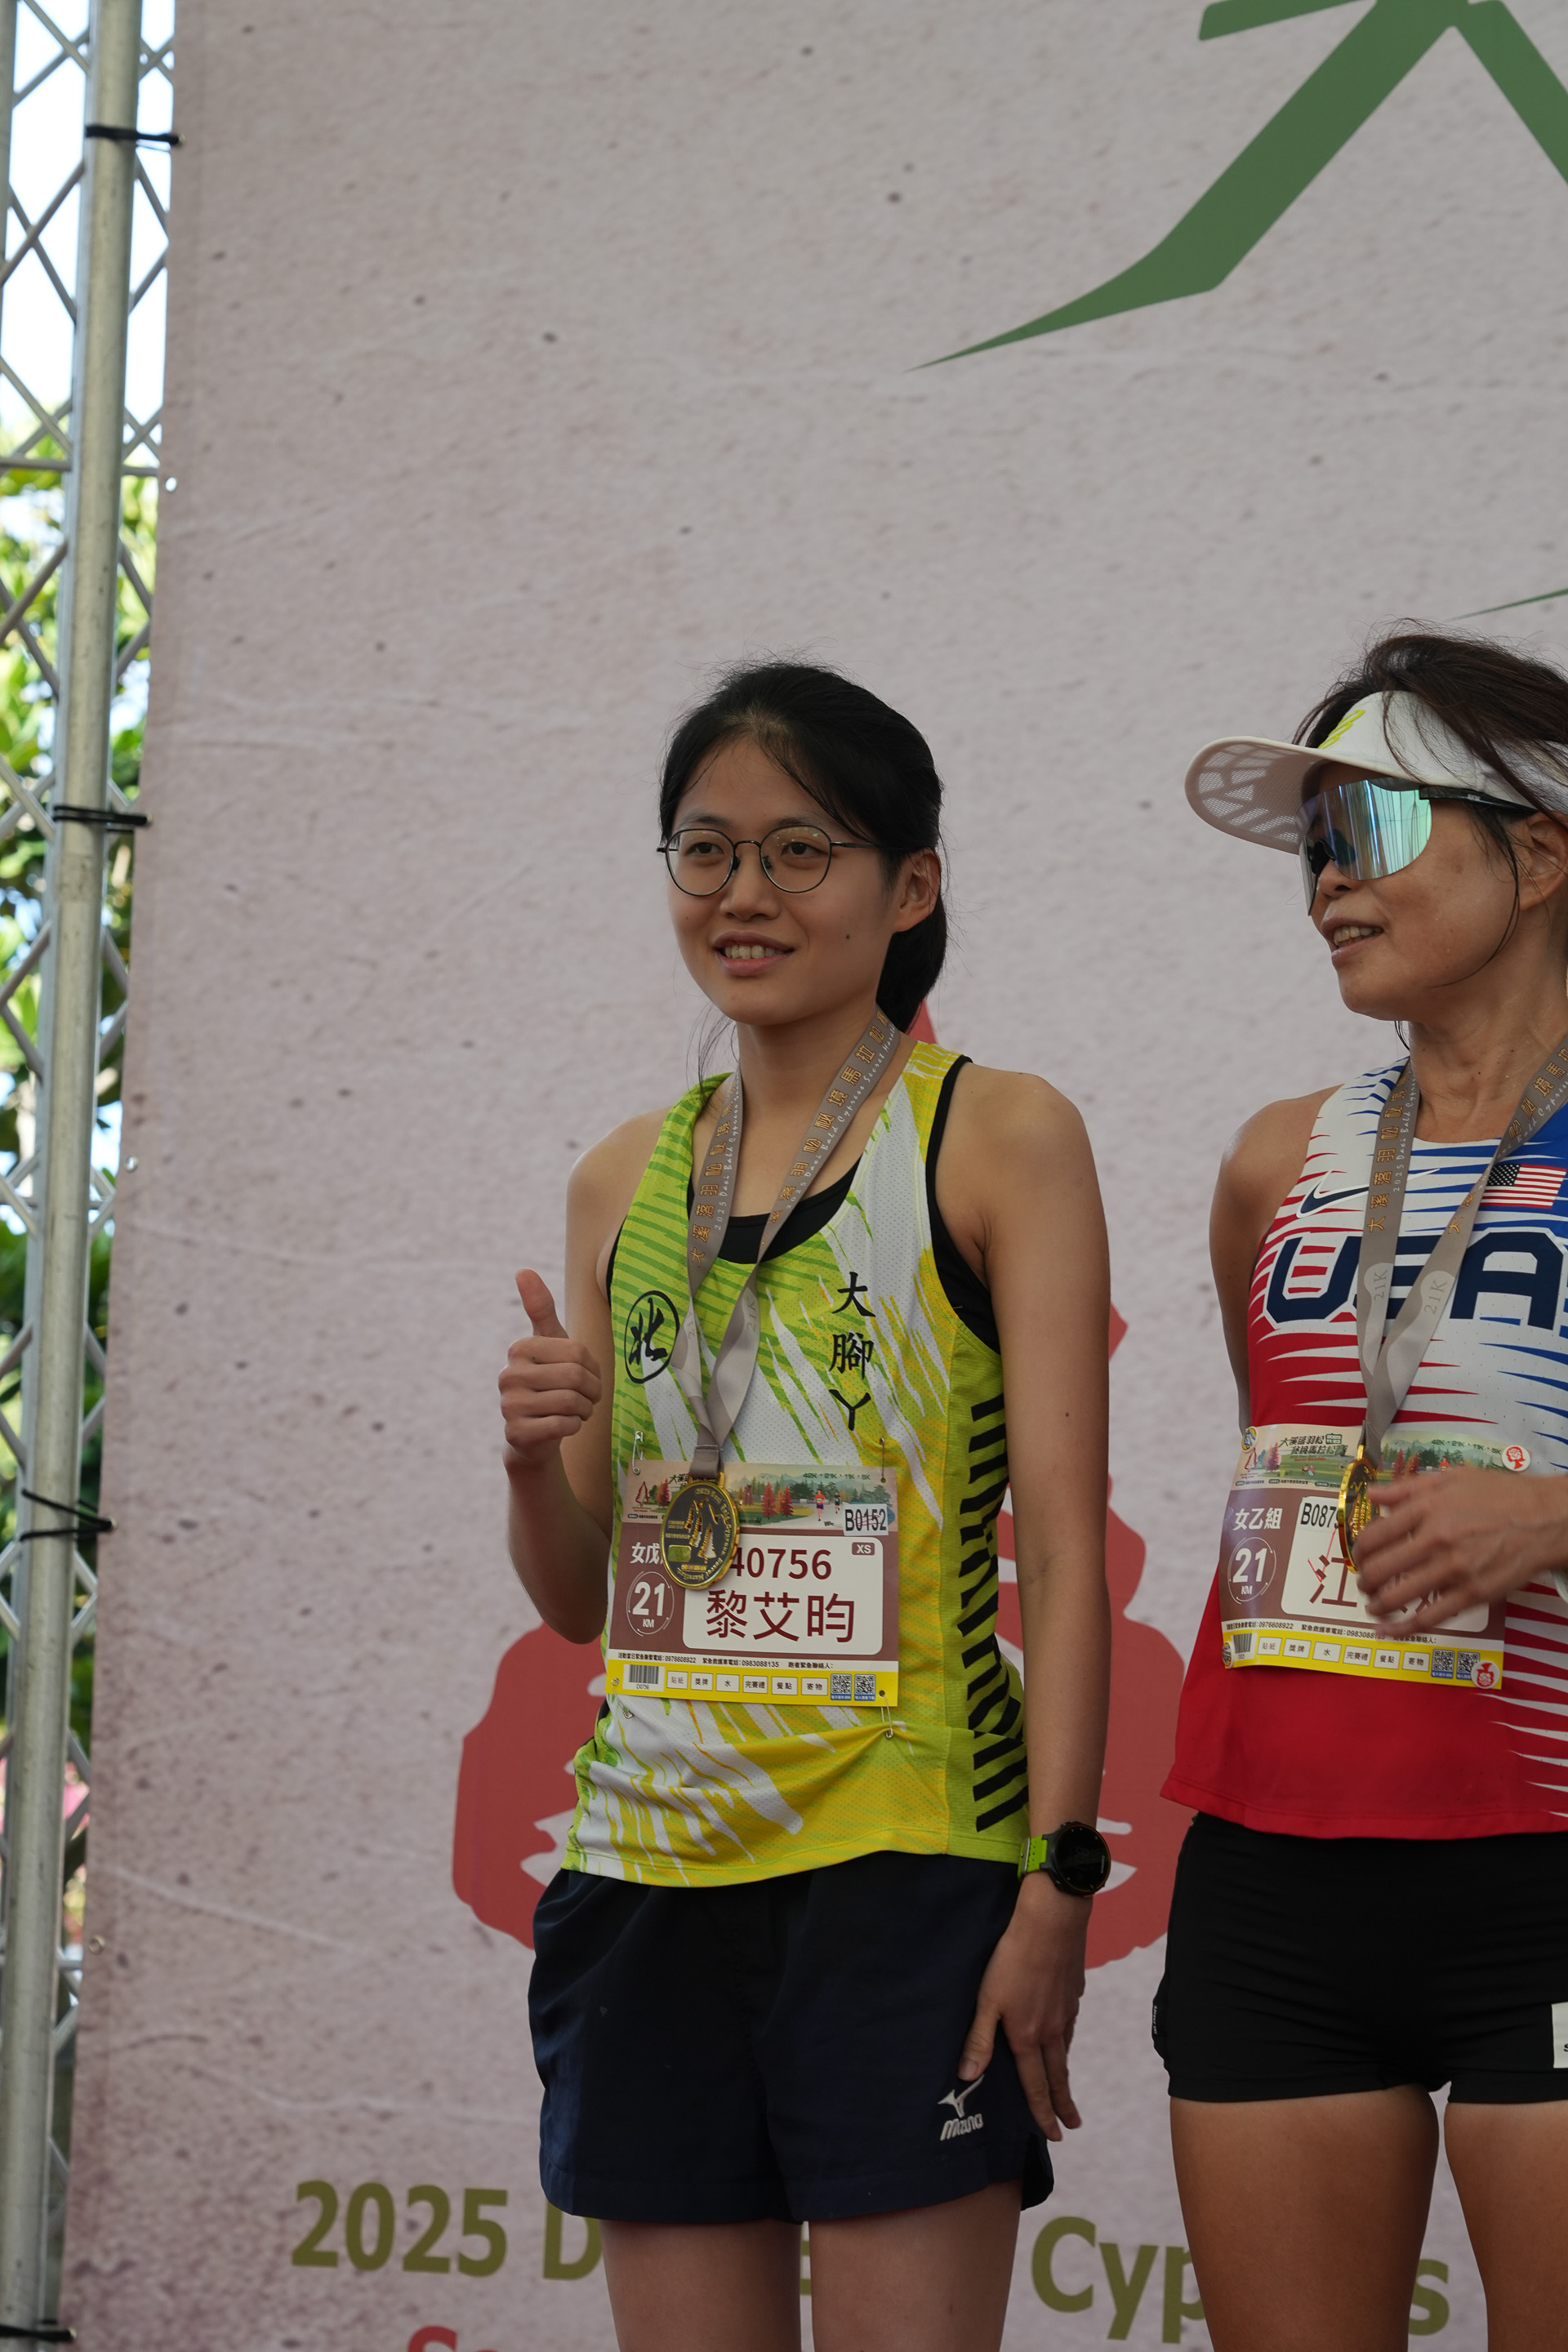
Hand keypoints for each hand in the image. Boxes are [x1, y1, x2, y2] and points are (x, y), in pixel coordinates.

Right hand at [499, 1270, 602, 1469]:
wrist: (535, 1435)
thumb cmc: (548, 1382)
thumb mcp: (549, 1344)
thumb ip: (540, 1308)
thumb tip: (522, 1270)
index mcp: (519, 1349)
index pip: (577, 1352)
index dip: (593, 1368)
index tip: (588, 1377)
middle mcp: (508, 1375)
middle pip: (575, 1377)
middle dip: (592, 1391)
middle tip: (589, 1398)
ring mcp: (509, 1406)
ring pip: (570, 1402)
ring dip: (584, 1410)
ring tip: (577, 1411)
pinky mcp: (516, 1433)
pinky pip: (563, 1425)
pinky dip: (574, 1426)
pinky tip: (565, 1425)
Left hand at [955, 1872, 1089, 2141]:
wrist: (1051, 1922)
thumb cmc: (1012, 1958)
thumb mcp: (987, 1998)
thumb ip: (979, 2038)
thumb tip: (969, 2076)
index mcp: (1028, 2035)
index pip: (1036, 2086)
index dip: (1043, 2113)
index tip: (1054, 2135)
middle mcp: (1051, 2029)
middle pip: (1058, 2075)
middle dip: (1063, 2104)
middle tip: (1072, 2125)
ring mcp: (1065, 2010)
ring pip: (1065, 2049)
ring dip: (1065, 2072)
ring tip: (1064, 2086)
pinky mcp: (1073, 1991)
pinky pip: (1069, 2024)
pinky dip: (1066, 2039)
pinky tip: (1063, 2032)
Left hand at [1354, 1465, 1567, 1631]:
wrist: (1545, 1518)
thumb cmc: (1500, 1494)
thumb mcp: (1452, 1477)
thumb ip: (1407, 1487)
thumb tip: (1372, 1495)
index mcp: (1426, 1509)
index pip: (1374, 1535)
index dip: (1359, 1550)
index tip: (1360, 1555)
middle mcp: (1435, 1539)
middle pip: (1380, 1568)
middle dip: (1364, 1580)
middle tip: (1364, 1584)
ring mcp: (1453, 1569)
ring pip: (1398, 1596)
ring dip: (1377, 1605)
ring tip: (1374, 1605)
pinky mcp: (1472, 1594)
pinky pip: (1429, 1617)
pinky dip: (1403, 1628)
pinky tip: (1389, 1630)